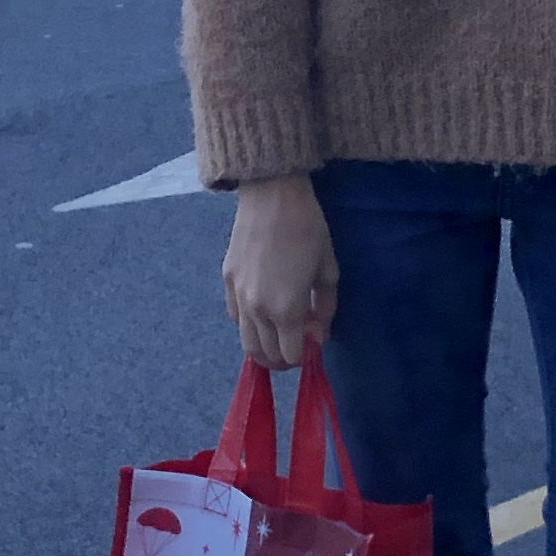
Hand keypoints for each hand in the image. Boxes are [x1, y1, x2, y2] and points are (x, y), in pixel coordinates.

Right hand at [222, 175, 338, 367]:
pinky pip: (235, 317)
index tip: (312, 343)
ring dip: (263, 347)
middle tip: (296, 346)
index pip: (291, 354)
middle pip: (266, 354)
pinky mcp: (226, 281)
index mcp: (286, 310)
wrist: (271, 196)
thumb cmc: (308, 230)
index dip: (304, 356)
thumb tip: (318, 335)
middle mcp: (257, 310)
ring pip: (246, 341)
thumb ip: (325, 309)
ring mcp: (238, 297)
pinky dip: (249, 324)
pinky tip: (262, 312)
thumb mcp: (328, 270)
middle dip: (283, 358)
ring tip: (277, 338)